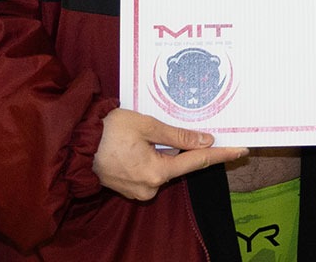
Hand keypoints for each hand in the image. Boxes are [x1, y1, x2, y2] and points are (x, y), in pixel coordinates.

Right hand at [91, 108, 248, 200]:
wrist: (74, 144)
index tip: (241, 150)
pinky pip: (148, 171)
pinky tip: (136, 144)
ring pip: (162, 168)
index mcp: (157, 172)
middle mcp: (150, 187)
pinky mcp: (128, 188)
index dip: (221, 155)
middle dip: (181, 148)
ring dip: (161, 151)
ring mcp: (138, 190)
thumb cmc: (107, 130)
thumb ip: (178, 135)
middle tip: (175, 129)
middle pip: (178, 165)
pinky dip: (149, 157)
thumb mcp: (147, 125)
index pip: (197, 162)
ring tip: (141, 134)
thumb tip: (204, 140)